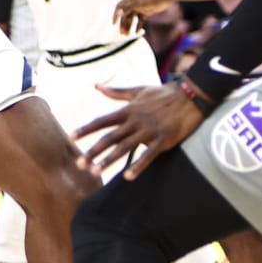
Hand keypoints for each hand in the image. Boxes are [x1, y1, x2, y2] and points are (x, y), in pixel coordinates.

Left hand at [77, 83, 204, 178]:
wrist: (190, 97)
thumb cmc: (163, 93)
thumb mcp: (138, 90)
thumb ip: (116, 92)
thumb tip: (96, 85)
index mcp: (128, 110)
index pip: (102, 121)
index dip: (86, 129)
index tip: (71, 137)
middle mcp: (135, 121)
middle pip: (110, 138)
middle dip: (93, 151)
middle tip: (79, 164)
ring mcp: (149, 131)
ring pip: (125, 148)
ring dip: (109, 160)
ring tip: (96, 171)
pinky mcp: (163, 140)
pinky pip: (148, 155)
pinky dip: (138, 166)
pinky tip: (128, 176)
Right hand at [114, 0, 172, 33]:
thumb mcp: (138, 3)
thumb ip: (127, 8)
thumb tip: (117, 12)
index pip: (119, 6)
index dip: (115, 15)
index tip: (113, 24)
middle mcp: (134, 1)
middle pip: (126, 14)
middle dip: (124, 24)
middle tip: (123, 34)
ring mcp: (141, 6)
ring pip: (133, 18)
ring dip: (130, 26)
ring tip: (128, 35)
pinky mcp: (147, 11)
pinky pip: (140, 20)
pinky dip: (138, 26)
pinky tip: (137, 33)